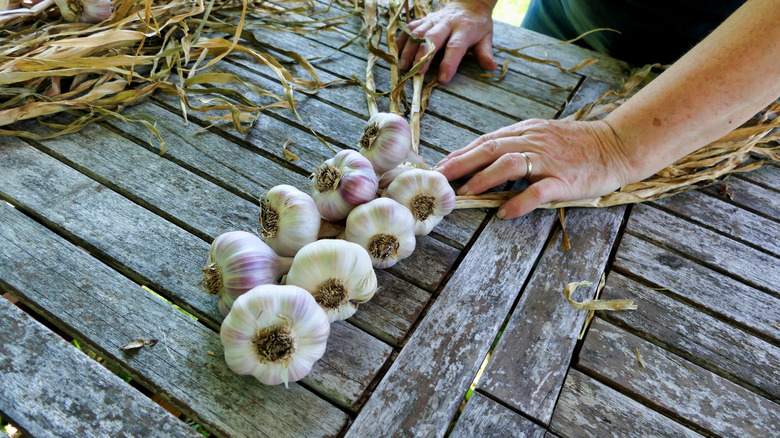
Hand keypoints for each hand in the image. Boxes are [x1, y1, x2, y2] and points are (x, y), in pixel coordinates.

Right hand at [397, 0, 496, 83]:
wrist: (468, 4)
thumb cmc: (477, 25)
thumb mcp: (486, 37)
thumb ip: (485, 52)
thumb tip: (491, 67)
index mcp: (464, 28)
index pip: (456, 46)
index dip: (449, 63)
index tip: (443, 79)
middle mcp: (446, 22)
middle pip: (432, 37)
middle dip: (424, 55)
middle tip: (417, 72)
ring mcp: (432, 19)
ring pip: (417, 33)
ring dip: (409, 50)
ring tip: (403, 66)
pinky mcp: (423, 19)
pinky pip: (409, 28)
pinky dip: (401, 40)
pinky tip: (395, 52)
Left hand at [435, 119, 633, 217]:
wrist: (618, 145)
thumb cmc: (579, 144)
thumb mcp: (543, 136)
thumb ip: (516, 144)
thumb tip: (484, 159)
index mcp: (527, 131)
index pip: (486, 141)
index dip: (460, 153)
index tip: (439, 166)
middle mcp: (534, 142)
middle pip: (490, 149)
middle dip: (461, 163)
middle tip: (439, 178)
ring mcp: (549, 161)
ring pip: (509, 164)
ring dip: (484, 178)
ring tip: (466, 192)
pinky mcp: (565, 180)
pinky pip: (538, 191)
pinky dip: (518, 202)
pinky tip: (504, 212)